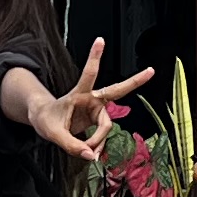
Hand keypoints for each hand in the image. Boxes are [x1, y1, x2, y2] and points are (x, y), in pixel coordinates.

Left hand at [24, 37, 157, 158]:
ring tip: (88, 153)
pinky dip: (98, 146)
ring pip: (107, 127)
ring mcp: (96, 110)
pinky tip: (92, 153)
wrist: (45, 121)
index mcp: (79, 94)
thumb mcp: (53, 134)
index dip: (95, 57)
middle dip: (135, 81)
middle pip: (117, 91)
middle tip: (151, 71)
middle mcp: (91, 100)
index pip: (89, 74)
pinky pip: (103, 136)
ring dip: (99, 141)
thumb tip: (91, 155)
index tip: (100, 40)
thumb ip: (72, 146)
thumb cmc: (46, 120)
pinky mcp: (97, 120)